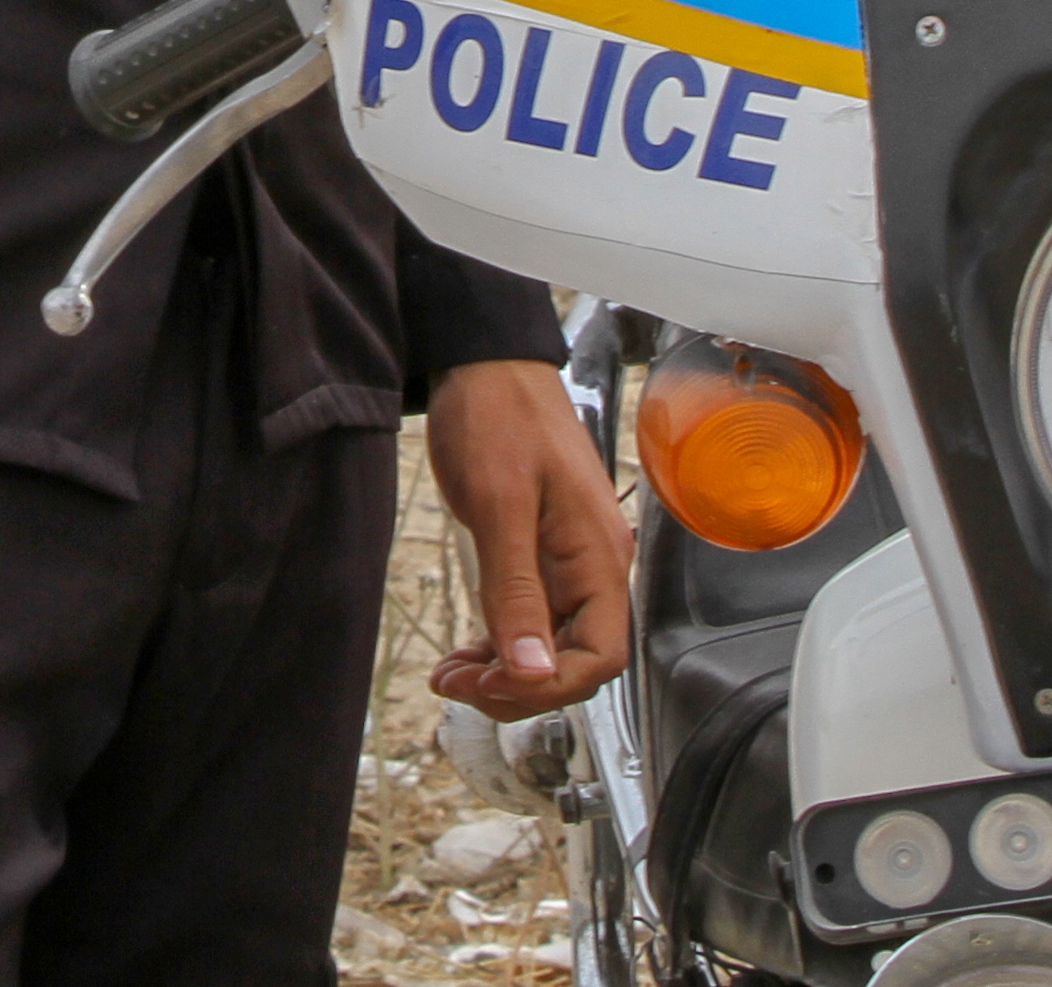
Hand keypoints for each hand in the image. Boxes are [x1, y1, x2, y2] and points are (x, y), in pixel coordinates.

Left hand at [425, 357, 632, 717]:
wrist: (486, 363)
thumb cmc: (498, 415)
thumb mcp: (500, 504)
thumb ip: (516, 590)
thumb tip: (533, 672)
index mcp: (598, 556)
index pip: (601, 658)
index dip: (549, 687)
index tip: (489, 687)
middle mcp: (593, 565)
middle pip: (577, 661)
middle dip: (520, 686)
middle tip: (457, 685)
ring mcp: (569, 561)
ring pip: (551, 645)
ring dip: (505, 671)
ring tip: (450, 676)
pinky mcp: (542, 554)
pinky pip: (533, 619)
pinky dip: (501, 643)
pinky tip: (465, 653)